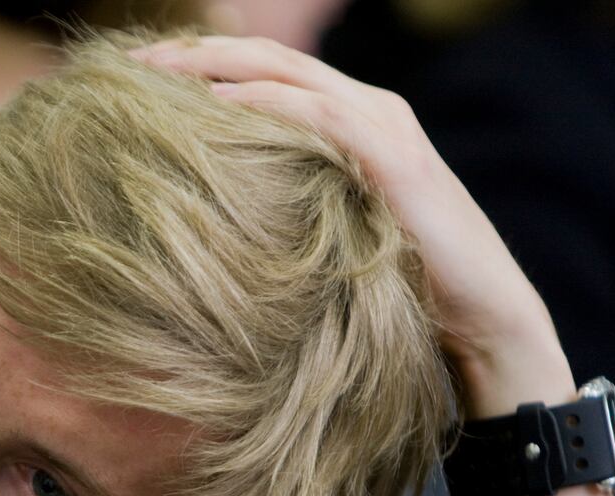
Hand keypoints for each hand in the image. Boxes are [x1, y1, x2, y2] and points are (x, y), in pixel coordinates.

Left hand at [133, 36, 573, 417]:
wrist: (484, 324)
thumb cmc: (402, 292)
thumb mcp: (329, 239)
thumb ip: (287, 212)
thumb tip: (211, 229)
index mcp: (354, 122)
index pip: (270, 75)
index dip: (205, 65)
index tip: (138, 78)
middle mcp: (372, 110)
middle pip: (271, 59)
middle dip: (197, 52)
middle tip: (130, 60)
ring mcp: (387, 128)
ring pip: (289, 73)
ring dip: (218, 66)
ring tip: (155, 72)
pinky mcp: (396, 159)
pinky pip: (319, 114)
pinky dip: (265, 103)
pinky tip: (214, 106)